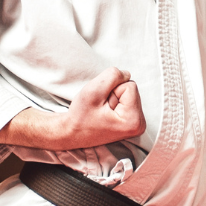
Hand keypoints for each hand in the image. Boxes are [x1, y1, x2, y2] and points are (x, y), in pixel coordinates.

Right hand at [7, 68, 144, 149]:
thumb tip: (126, 72)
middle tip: (97, 108)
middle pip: (129, 87)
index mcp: (133, 121)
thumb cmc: (77, 117)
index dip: (111, 89)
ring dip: (110, 96)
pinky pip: (123, 97)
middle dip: (112, 92)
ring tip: (99, 111)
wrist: (67, 134)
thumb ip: (113, 75)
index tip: (98, 106)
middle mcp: (138, 125)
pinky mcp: (128, 122)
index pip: (129, 84)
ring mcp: (134, 125)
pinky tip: (102, 114)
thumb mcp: (93, 90)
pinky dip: (111, 101)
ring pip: (125, 91)